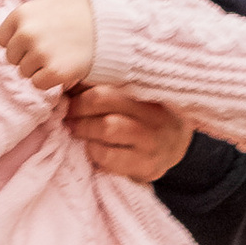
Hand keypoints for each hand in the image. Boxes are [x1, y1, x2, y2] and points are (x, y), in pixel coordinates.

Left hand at [0, 0, 99, 93]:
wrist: (109, 33)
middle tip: (53, 46)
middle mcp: (26, 34)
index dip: (21, 40)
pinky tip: (64, 68)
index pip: (4, 40)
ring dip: (40, 69)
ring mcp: (40, 55)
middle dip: (30, 56)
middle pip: (13, 58)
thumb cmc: (81, 10)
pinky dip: (50, 82)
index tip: (42, 33)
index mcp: (21, 14)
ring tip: (59, 55)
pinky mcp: (53, 74)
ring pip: (25, 73)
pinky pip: (38, 85)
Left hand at [67, 85, 195, 182]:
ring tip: (75, 129)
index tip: (69, 92)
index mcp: (148, 90)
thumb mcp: (136, 95)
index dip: (82, 86)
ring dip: (83, 128)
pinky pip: (108, 156)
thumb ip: (109, 87)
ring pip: (107, 127)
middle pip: (103, 98)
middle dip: (78, 106)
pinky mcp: (146, 165)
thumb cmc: (147, 116)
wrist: (178, 146)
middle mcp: (153, 113)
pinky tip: (92, 149)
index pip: (109, 79)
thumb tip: (70, 82)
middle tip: (67, 113)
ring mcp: (151, 140)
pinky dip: (93, 152)